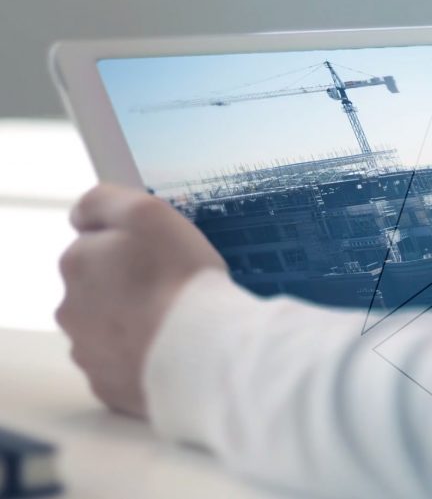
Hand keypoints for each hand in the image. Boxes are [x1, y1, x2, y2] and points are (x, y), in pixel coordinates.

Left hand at [56, 184, 225, 417]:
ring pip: (111, 328)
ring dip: (136, 322)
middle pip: (102, 288)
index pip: (97, 243)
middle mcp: (72, 308)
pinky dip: (144, 357)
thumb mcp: (147, 213)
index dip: (132, 245)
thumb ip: (104, 202)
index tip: (161, 253)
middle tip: (174, 288)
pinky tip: (173, 351)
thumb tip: (82, 216)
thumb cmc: (179, 281)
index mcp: (77, 262)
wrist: (203, 355)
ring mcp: (89, 351)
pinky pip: (126, 365)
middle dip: (129, 286)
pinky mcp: (110, 386)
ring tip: (179, 322)